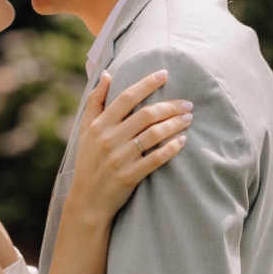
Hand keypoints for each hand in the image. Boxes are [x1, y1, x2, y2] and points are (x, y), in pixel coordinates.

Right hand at [69, 69, 191, 222]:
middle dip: (170, 106)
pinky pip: (156, 159)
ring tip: (188, 120)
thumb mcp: (84, 130)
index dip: (147, 84)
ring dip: (174, 125)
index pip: (126, 98)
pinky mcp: (129, 176)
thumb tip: (107, 75)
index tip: (164, 74)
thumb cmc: (89, 161)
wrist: (86, 199)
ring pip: (153, 135)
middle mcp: (107, 139)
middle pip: (145, 115)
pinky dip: (171, 149)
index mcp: (98, 126)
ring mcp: (118, 158)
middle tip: (187, 104)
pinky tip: (182, 142)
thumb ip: (95, 101)